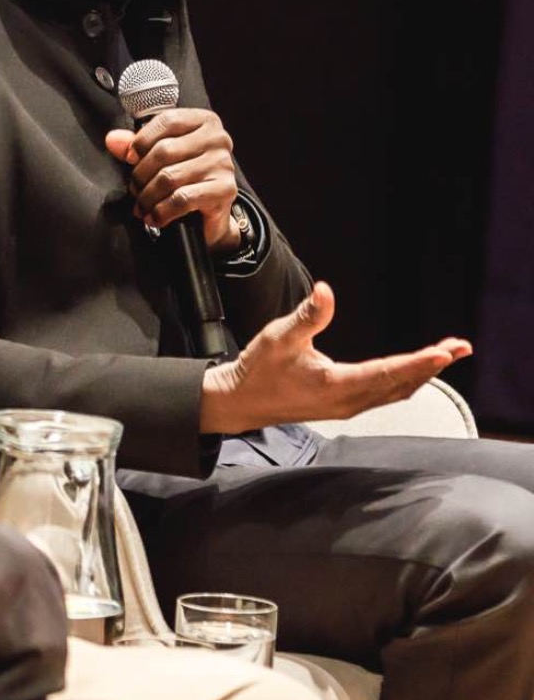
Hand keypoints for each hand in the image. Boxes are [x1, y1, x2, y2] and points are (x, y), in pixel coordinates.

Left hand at [105, 108, 238, 249]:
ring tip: (141, 207)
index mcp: (203, 121)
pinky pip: (182, 199)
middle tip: (135, 190)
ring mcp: (223, 164)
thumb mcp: (160, 156)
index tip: (130, 158)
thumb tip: (112, 140)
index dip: (141, 140)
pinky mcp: (225, 190)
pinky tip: (155, 217)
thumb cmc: (184, 175)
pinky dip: (162, 211)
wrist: (211, 211)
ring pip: (169, 178)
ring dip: (147, 197)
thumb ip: (136, 145)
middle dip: (141, 175)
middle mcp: (218, 139)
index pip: (167, 121)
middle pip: (164, 151)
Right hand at [199, 281, 472, 434]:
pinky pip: (385, 395)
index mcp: (335, 386)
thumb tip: (325, 291)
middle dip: (432, 365)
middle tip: (460, 347)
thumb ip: (307, 316)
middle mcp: (347, 402)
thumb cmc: (257, 369)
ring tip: (445, 355)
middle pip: (401, 385)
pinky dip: (405, 381)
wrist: (239, 402)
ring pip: (396, 392)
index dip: (418, 362)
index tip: (445, 352)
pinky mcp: (343, 406)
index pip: (387, 373)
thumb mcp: (279, 337)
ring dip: (422, 373)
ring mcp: (347, 407)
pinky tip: (412, 371)